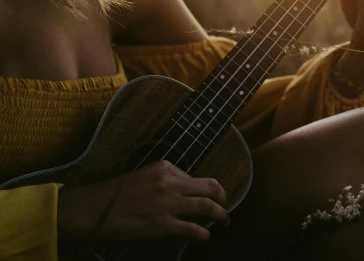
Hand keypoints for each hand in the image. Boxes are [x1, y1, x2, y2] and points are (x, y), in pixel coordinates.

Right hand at [57, 160, 229, 242]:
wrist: (98, 208)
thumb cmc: (118, 192)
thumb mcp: (145, 175)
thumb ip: (165, 180)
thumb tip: (183, 189)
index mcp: (166, 168)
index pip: (194, 176)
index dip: (205, 188)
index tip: (209, 195)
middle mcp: (171, 183)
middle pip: (209, 187)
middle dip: (222, 196)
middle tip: (226, 204)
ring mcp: (169, 204)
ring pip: (206, 207)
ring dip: (220, 214)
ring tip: (225, 220)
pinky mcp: (163, 225)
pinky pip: (192, 229)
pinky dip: (203, 233)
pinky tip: (206, 236)